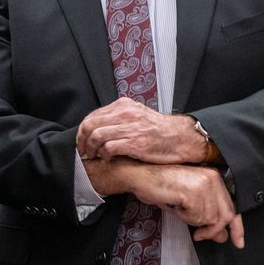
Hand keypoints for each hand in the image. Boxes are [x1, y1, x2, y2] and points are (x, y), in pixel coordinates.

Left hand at [76, 98, 203, 163]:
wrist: (180, 138)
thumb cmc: (160, 131)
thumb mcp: (138, 116)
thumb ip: (120, 118)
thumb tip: (101, 127)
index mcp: (124, 106)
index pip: (93, 116)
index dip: (83, 131)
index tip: (82, 141)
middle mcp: (125, 114)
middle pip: (90, 125)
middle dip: (82, 141)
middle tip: (84, 151)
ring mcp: (130, 128)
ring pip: (96, 136)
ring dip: (91, 149)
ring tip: (93, 156)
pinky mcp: (134, 143)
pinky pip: (108, 148)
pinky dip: (103, 155)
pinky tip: (107, 159)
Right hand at [136, 164, 243, 247]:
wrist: (141, 176)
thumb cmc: (160, 186)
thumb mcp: (189, 203)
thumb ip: (207, 216)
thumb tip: (221, 234)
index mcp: (213, 178)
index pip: (233, 206)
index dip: (237, 227)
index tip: (238, 241)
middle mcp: (212, 178)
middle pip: (226, 215)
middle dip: (214, 230)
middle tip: (201, 236)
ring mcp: (205, 184)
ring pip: (210, 219)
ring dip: (193, 221)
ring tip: (179, 209)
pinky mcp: (194, 192)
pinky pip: (196, 217)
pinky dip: (185, 217)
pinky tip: (176, 206)